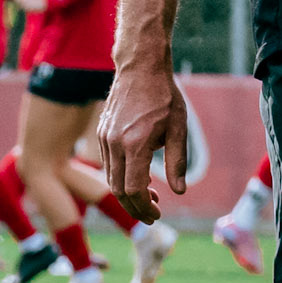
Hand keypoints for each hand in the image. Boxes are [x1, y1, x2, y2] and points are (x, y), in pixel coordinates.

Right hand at [100, 0, 185, 223]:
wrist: (140, 67)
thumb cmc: (164, 96)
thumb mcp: (178, 128)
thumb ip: (178, 162)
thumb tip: (179, 192)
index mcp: (135, 143)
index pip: (133, 189)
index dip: (144, 208)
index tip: (157, 214)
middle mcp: (114, 143)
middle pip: (118, 189)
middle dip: (134, 207)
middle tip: (152, 215)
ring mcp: (105, 138)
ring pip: (110, 178)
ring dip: (127, 194)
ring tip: (150, 196)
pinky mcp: (102, 133)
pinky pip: (108, 164)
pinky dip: (121, 177)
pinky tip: (139, 177)